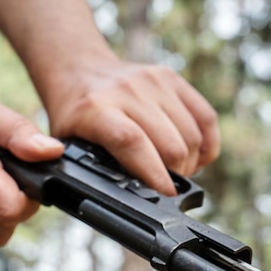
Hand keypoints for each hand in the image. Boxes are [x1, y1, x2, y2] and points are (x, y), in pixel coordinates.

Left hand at [45, 60, 219, 194]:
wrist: (80, 70)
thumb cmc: (73, 116)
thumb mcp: (65, 143)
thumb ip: (80, 169)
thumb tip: (112, 200)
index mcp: (95, 109)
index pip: (133, 143)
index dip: (154, 175)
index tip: (164, 197)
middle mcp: (127, 90)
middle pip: (171, 145)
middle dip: (174, 177)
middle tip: (164, 187)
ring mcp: (153, 81)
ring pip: (192, 136)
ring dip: (190, 163)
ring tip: (175, 172)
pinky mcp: (171, 78)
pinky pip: (205, 117)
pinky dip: (206, 144)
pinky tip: (194, 156)